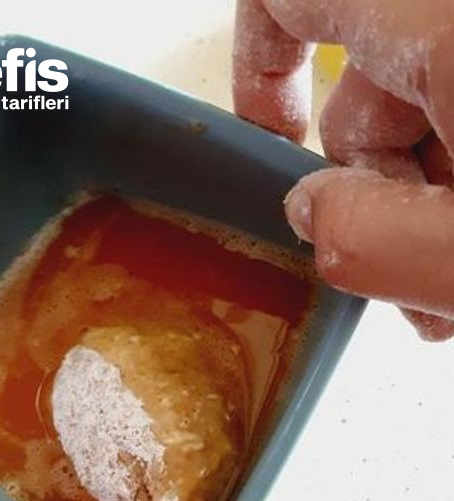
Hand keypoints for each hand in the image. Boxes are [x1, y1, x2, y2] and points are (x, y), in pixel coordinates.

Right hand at [233, 0, 453, 339]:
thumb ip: (369, 238)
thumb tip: (312, 213)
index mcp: (449, 26)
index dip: (260, 63)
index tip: (269, 137)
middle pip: (370, 78)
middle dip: (369, 181)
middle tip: (404, 270)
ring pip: (430, 95)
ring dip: (424, 192)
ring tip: (451, 280)